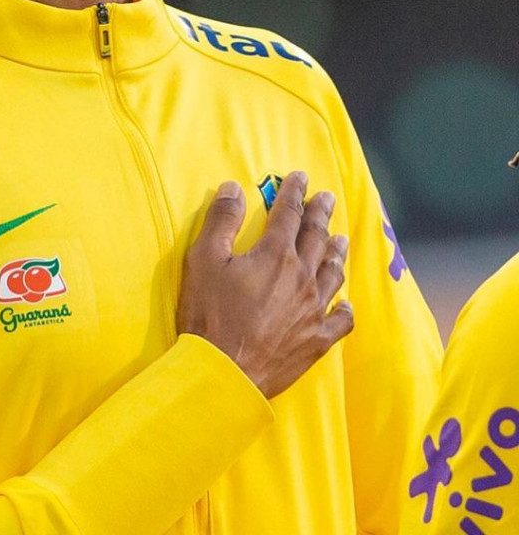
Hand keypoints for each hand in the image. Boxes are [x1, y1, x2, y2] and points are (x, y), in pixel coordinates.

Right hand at [176, 171, 352, 398]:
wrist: (224, 372)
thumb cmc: (208, 314)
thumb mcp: (203, 259)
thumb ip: (221, 220)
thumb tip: (234, 187)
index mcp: (275, 254)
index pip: (288, 214)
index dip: (294, 192)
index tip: (301, 176)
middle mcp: (301, 277)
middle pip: (316, 238)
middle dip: (321, 214)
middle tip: (327, 198)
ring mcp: (312, 310)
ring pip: (332, 273)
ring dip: (336, 252)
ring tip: (340, 239)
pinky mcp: (315, 340)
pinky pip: (339, 320)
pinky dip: (344, 308)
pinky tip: (345, 303)